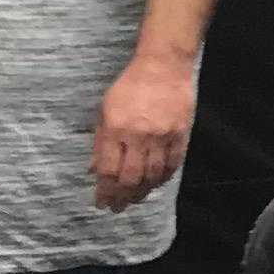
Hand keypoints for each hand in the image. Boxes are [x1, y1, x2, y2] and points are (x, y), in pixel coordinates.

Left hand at [90, 50, 199, 210]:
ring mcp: (162, 136)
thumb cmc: (130, 85)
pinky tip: (154, 184)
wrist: (163, 66)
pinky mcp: (180, 134)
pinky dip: (162, 179)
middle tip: (117, 207)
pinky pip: (172, 165)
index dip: (104, 190)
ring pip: (152, 175)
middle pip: (130, 178)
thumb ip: (100, 140)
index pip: (108, 169)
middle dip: (121, 197)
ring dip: (142, 192)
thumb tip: (94, 168)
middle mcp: (139, 135)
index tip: (101, 202)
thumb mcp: (105, 109)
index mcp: (116, 127)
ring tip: (134, 200)